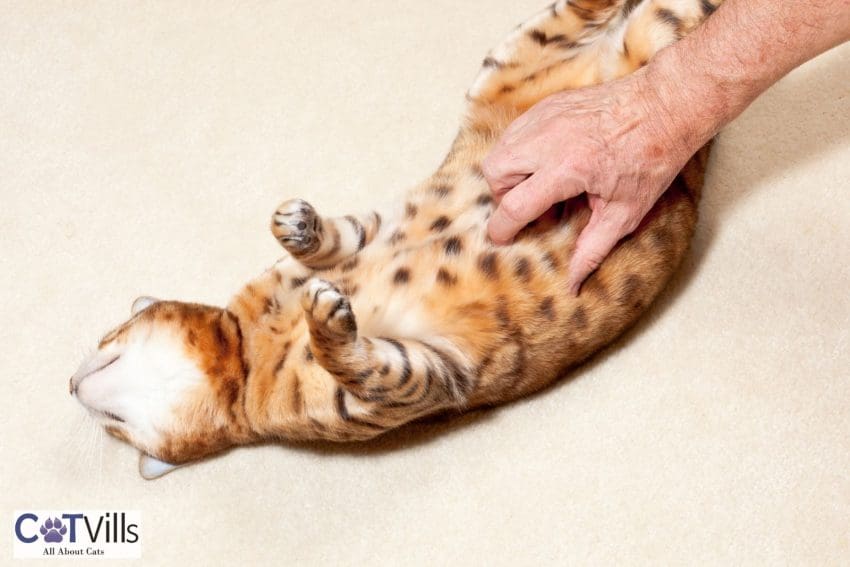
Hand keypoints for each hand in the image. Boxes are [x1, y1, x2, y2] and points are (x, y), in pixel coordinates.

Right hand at [482, 71, 693, 294]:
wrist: (667, 106)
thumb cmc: (651, 159)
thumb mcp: (626, 213)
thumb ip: (592, 250)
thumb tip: (573, 284)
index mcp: (568, 169)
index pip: (514, 205)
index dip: (502, 228)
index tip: (503, 239)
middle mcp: (549, 140)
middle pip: (495, 172)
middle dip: (502, 195)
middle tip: (530, 206)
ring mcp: (546, 117)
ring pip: (501, 148)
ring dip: (508, 172)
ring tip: (539, 183)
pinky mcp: (550, 104)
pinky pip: (516, 130)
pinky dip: (520, 150)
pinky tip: (547, 161)